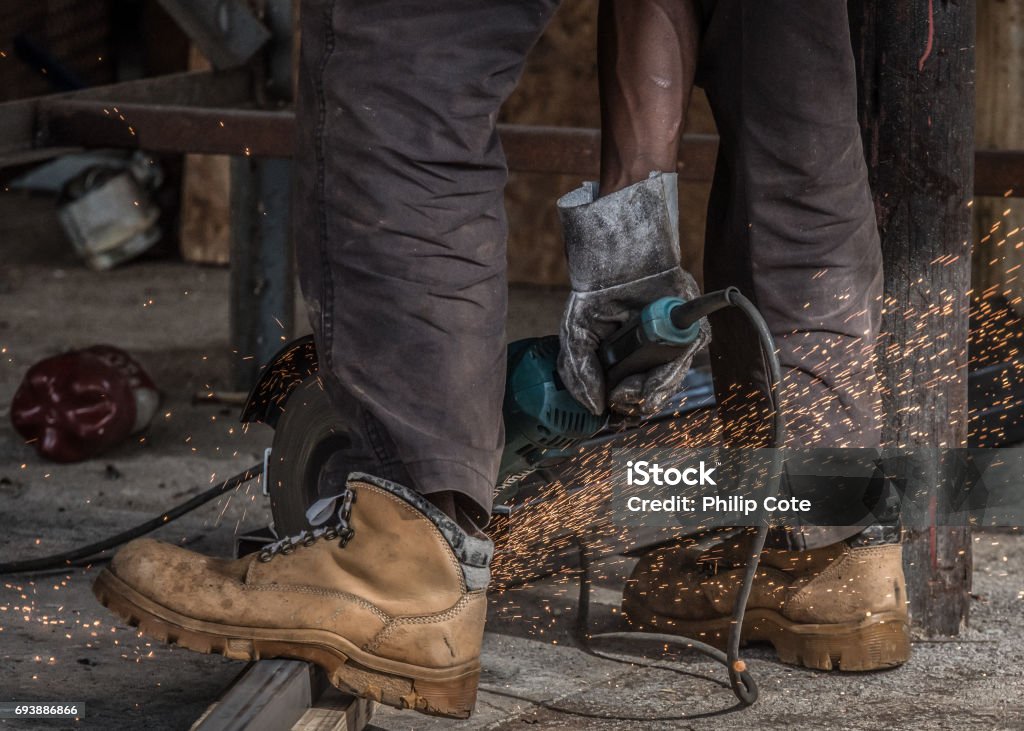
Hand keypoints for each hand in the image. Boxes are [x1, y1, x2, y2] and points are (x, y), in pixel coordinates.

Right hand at [556, 173, 709, 415]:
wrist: (618, 260)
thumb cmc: (597, 295)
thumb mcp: (576, 334)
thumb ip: (579, 372)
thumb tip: (594, 407)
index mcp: (625, 362)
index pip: (629, 396)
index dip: (623, 404)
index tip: (613, 400)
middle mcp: (650, 356)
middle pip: (652, 395)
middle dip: (639, 399)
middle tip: (625, 392)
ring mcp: (672, 345)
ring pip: (671, 381)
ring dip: (657, 384)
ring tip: (640, 375)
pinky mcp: (692, 330)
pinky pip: (689, 356)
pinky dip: (676, 360)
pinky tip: (661, 355)